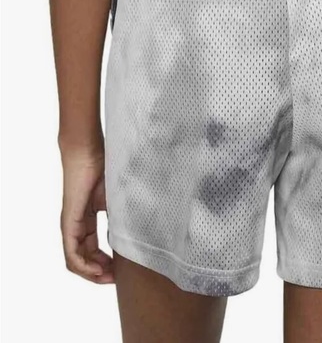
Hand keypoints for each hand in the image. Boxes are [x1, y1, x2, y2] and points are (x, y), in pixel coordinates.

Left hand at [59, 135, 113, 283]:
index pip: (93, 249)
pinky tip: (97, 270)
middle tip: (118, 278)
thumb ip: (125, 213)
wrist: (88, 152)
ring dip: (92, 274)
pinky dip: (83, 266)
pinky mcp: (69, 223)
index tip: (122, 269)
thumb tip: (144, 227)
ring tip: (109, 278)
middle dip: (101, 272)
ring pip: (76, 261)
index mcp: (87, 219)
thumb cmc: (103, 168)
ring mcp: (71, 225)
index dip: (106, 263)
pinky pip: (71, 254)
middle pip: (84, 259)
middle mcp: (77, 226)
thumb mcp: (119, 197)